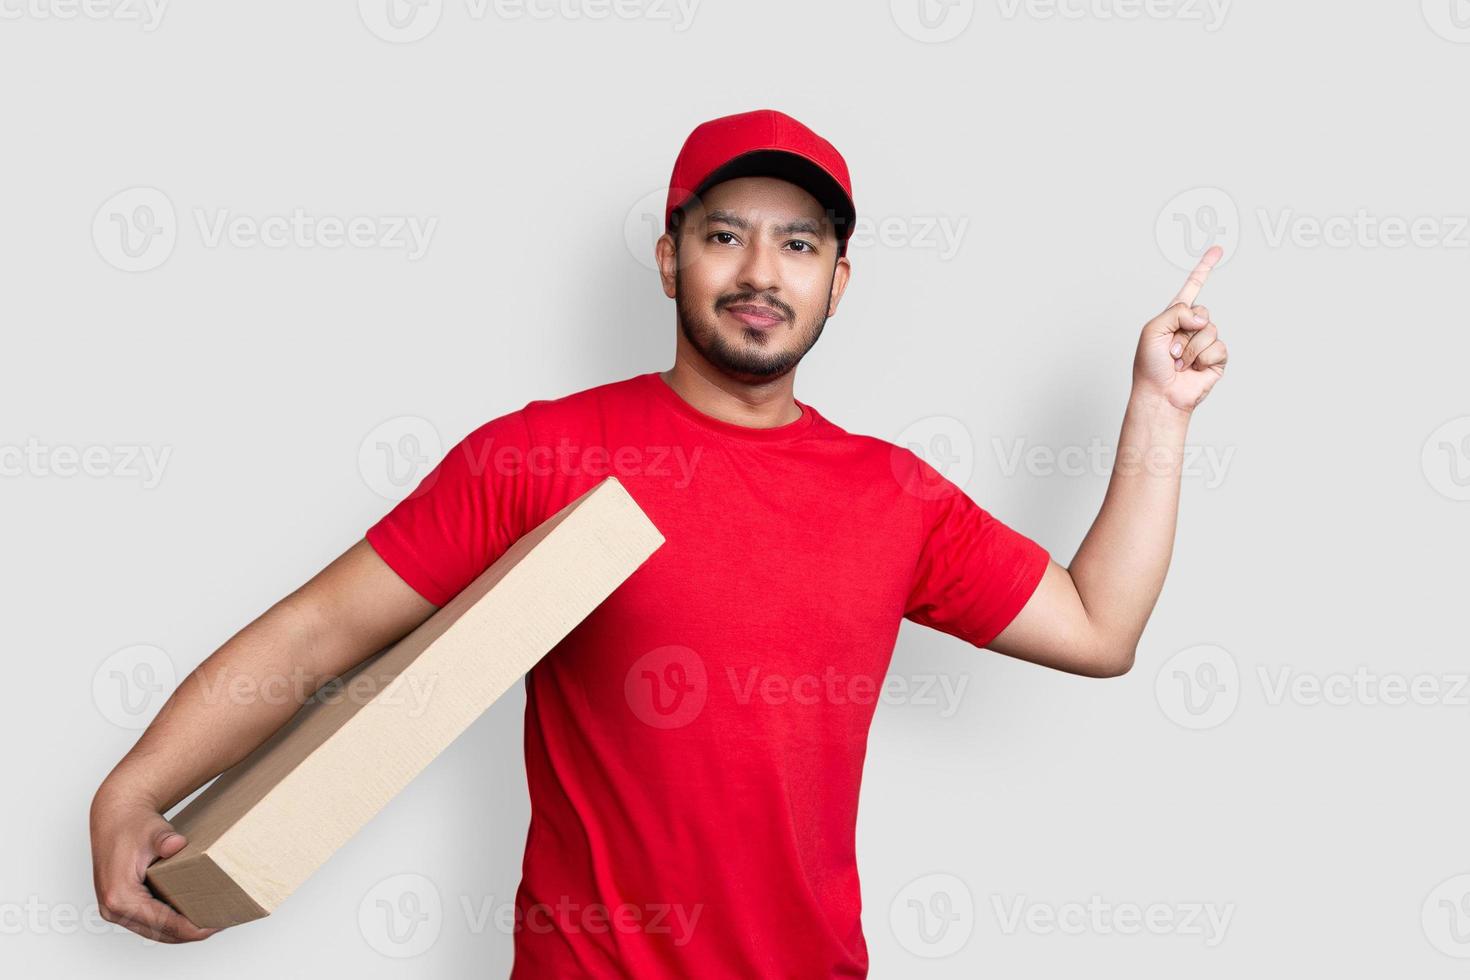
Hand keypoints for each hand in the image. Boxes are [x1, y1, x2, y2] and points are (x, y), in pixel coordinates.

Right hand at [90, 790, 221, 942]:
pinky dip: (172, 922)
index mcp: (120, 897)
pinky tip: (193, 914)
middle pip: (161, 933)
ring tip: (212, 921)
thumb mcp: (152, 830)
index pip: (163, 924)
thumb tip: (176, 844)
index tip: (216, 925)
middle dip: (192, 932)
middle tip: (222, 923)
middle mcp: (114, 910)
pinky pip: (150, 922)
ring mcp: (115, 910)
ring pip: (156, 931)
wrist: (115, 817)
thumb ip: (163, 840)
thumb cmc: (133, 824)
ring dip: (182, 930)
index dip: (192, 928)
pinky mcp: (121, 906)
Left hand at [1133, 244, 1229, 412]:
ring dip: (1191, 348)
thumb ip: (1175, 312)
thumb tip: (1202, 317)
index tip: (1218, 250)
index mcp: (1174, 316)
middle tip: (1171, 351)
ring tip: (1179, 362)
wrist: (1160, 395)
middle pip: (1203, 311)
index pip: (1193, 287)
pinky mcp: (1216, 358)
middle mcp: (1192, 327)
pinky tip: (1193, 369)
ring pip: (1210, 330)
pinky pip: (1218, 348)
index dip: (1205, 268)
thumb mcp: (1153, 330)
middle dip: (1184, 331)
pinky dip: (1202, 358)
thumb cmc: (1150, 366)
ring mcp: (1205, 342)